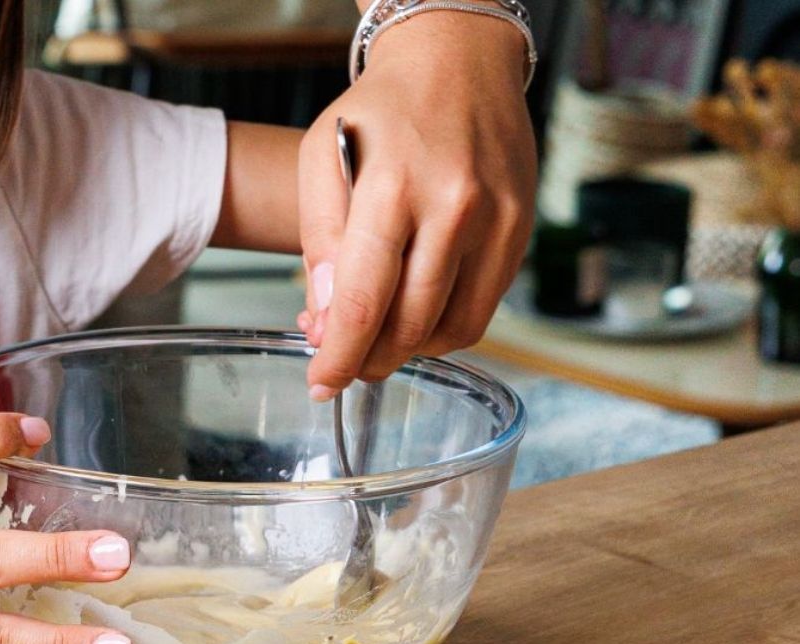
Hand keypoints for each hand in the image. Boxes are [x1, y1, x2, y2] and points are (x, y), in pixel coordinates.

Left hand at [298, 12, 536, 394]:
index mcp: (394, 188)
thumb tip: (327, 323)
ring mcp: (498, 221)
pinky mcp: (521, 232)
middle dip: (368, 360)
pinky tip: (416, 310)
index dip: (339, 358)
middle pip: (408, 327)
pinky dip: (443, 327)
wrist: (458, 60)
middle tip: (344, 360)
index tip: (322, 384)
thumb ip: (320, 247)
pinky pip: (480, 311)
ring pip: (449, 330)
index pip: (364, 304)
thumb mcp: (321, 161)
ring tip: (379, 334)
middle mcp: (456, 207)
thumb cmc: (381, 112)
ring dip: (407, 350)